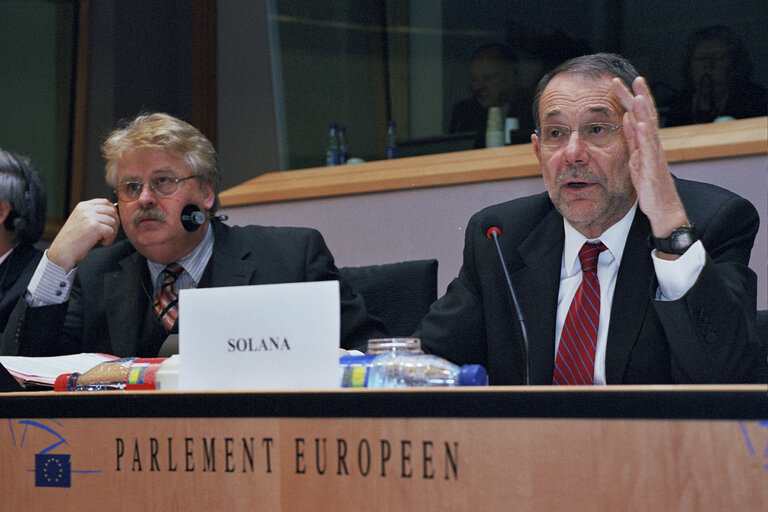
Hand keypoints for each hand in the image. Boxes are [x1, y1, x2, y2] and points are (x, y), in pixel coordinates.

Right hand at [47, 199, 119, 271]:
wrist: (63, 251)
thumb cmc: (73, 239)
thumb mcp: (81, 220)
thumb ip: (94, 214)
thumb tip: (113, 212)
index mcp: (83, 206)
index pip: (105, 202)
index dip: (112, 212)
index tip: (110, 222)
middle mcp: (86, 209)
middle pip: (112, 211)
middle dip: (114, 224)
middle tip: (108, 233)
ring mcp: (90, 217)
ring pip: (113, 222)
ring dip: (112, 233)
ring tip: (103, 239)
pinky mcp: (94, 227)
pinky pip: (111, 231)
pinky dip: (109, 239)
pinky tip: (101, 243)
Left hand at [612, 77, 689, 241]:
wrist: (662, 208)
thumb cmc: (649, 186)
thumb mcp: (635, 158)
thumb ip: (632, 139)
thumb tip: (625, 118)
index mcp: (644, 142)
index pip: (637, 114)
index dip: (628, 97)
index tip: (617, 82)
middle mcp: (651, 144)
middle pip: (644, 115)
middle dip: (637, 95)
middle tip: (630, 78)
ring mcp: (653, 154)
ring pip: (649, 127)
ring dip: (643, 110)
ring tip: (637, 93)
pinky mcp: (652, 167)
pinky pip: (648, 148)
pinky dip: (644, 134)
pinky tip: (640, 123)